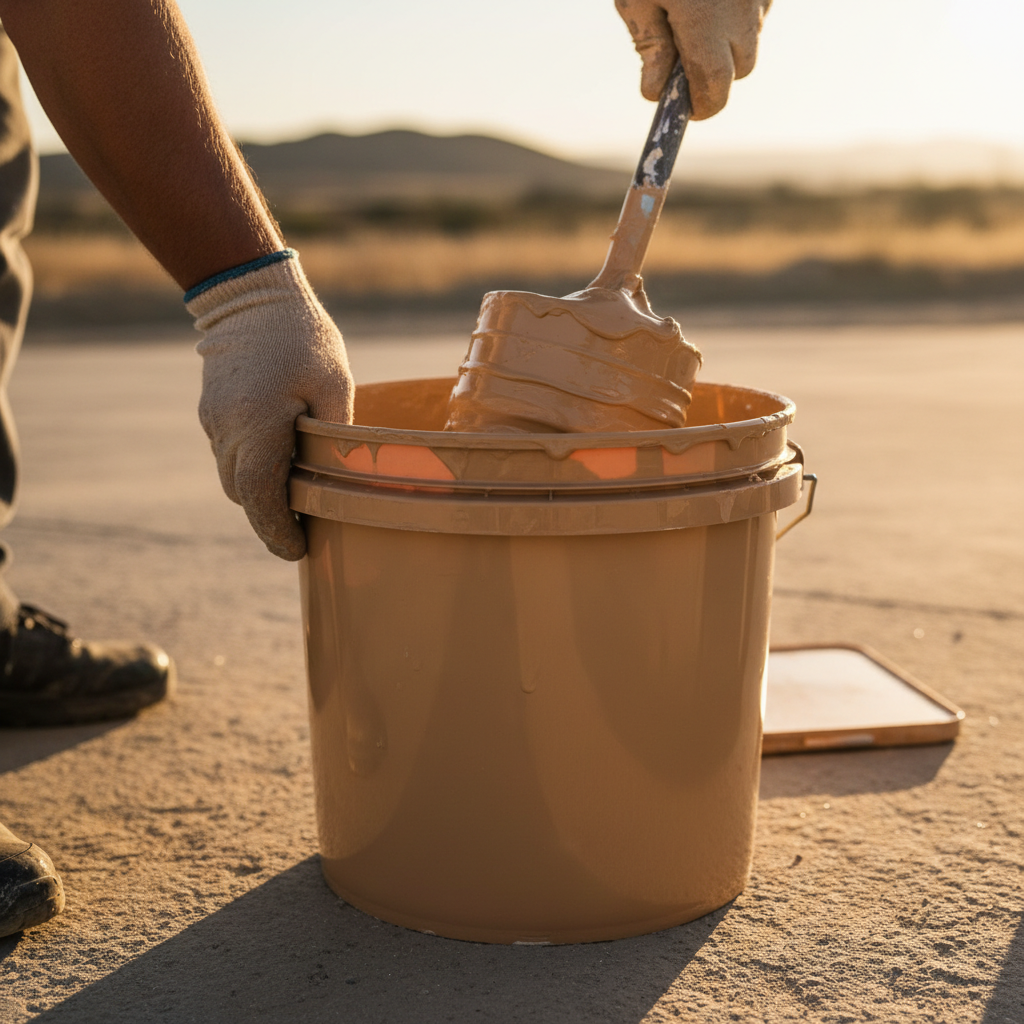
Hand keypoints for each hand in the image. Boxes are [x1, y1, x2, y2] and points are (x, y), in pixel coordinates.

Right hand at [189, 254, 353, 559]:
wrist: (251, 294)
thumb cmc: (302, 337)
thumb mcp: (334, 384)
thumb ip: (335, 435)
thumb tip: (341, 478)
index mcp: (258, 425)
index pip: (259, 496)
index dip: (277, 530)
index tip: (297, 550)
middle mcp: (227, 429)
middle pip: (243, 494)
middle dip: (270, 519)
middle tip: (302, 533)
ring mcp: (214, 420)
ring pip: (232, 477)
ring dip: (259, 494)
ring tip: (294, 503)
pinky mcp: (211, 411)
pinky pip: (229, 454)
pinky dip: (251, 468)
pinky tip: (279, 465)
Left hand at [615, 0, 770, 118]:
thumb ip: (649, 45)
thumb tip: (656, 94)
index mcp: (707, 21)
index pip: (715, 85)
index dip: (703, 106)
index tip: (687, 113)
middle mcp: (743, 9)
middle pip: (742, 68)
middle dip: (716, 76)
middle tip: (685, 65)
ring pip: (752, 39)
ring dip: (729, 43)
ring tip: (694, 20)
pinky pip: (758, 10)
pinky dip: (738, 15)